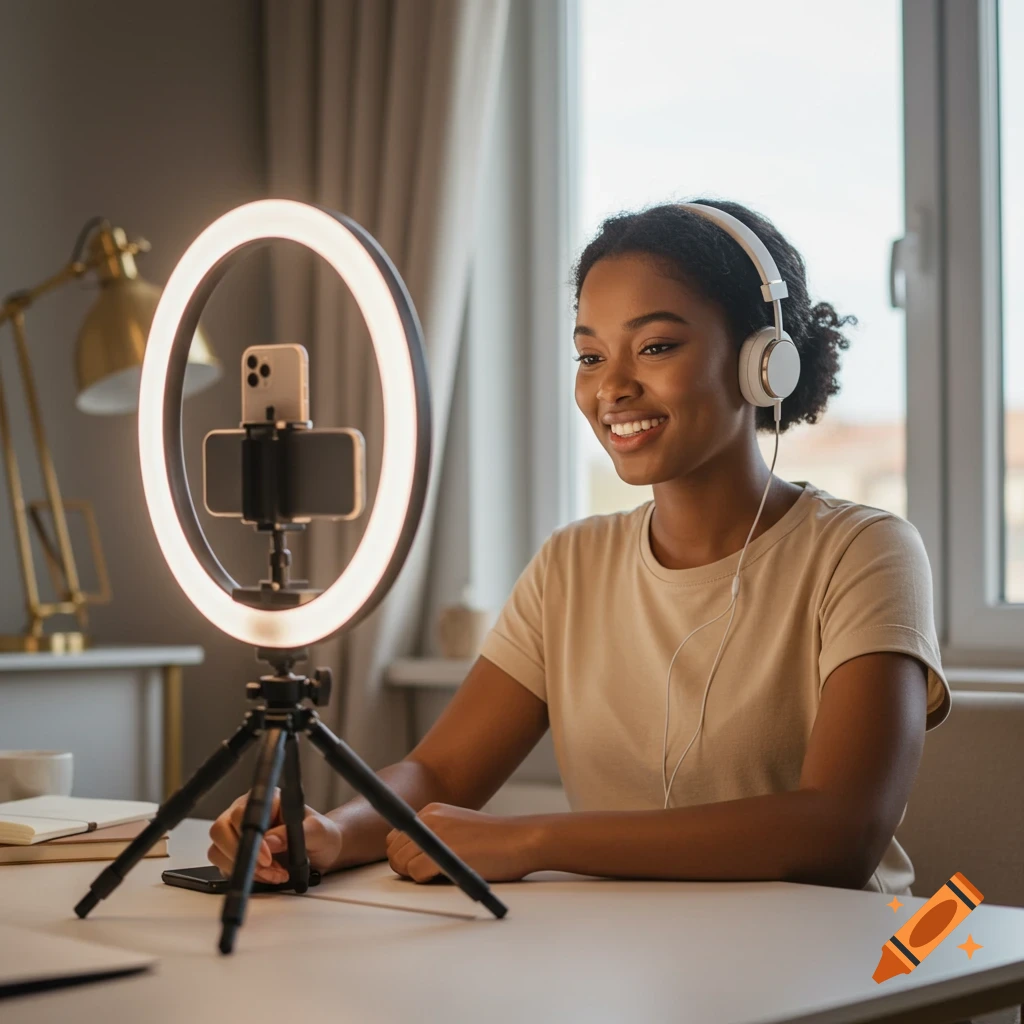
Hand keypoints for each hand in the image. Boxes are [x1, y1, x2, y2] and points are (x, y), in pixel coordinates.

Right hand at [208, 789, 342, 883]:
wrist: (322, 851)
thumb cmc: (320, 836)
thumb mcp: (318, 832)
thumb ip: (296, 833)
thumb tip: (269, 841)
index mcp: (268, 799)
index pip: (244, 812)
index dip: (252, 836)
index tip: (268, 856)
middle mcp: (247, 811)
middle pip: (221, 829)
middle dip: (245, 856)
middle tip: (270, 867)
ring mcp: (236, 832)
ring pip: (218, 849)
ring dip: (245, 868)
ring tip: (274, 873)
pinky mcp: (233, 853)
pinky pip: (224, 866)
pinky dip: (245, 876)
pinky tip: (267, 876)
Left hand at [386, 802, 535, 883]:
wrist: (520, 839)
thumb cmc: (495, 840)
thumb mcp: (458, 827)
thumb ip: (435, 834)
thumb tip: (411, 854)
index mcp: (432, 811)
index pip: (396, 834)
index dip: (402, 853)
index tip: (415, 864)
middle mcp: (430, 818)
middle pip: (393, 848)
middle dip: (403, 865)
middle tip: (424, 874)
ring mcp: (435, 834)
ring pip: (400, 861)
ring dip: (412, 874)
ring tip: (435, 875)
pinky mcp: (442, 853)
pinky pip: (414, 872)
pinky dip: (423, 880)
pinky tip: (442, 876)